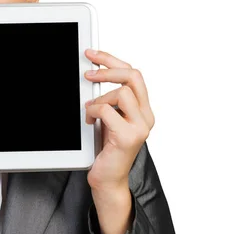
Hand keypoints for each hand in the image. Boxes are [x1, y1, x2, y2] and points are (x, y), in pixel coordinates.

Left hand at [83, 48, 154, 191]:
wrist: (108, 179)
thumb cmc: (107, 148)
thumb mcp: (110, 117)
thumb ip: (109, 99)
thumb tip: (93, 72)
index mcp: (143, 109)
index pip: (133, 74)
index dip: (111, 60)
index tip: (93, 55)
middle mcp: (146, 116)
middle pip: (133, 76)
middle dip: (107, 69)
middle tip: (88, 72)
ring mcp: (140, 127)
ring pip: (121, 92)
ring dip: (99, 98)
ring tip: (91, 111)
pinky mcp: (128, 137)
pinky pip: (106, 110)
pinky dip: (92, 112)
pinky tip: (89, 121)